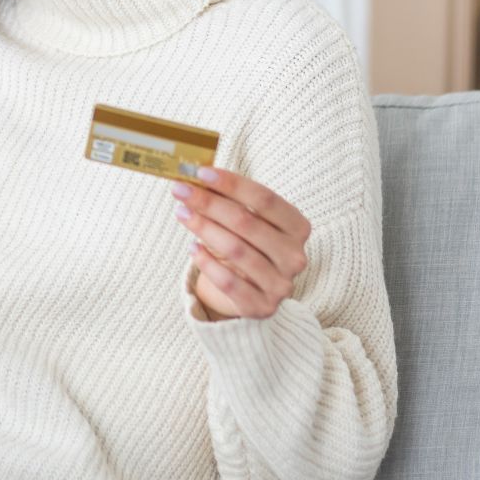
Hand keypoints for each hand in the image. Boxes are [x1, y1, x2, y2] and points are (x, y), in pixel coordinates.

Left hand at [171, 166, 311, 320]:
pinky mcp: (262, 307)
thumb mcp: (250, 222)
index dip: (232, 184)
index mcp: (298, 227)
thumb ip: (232, 201)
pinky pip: (229, 282)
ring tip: (182, 213)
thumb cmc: (250, 246)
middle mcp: (295, 256)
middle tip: (180, 190)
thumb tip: (197, 177)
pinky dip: (207, 263)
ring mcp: (281, 284)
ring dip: (203, 228)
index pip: (265, 199)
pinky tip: (192, 249)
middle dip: (209, 203)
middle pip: (247, 222)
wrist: (256, 293)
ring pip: (235, 250)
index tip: (201, 173)